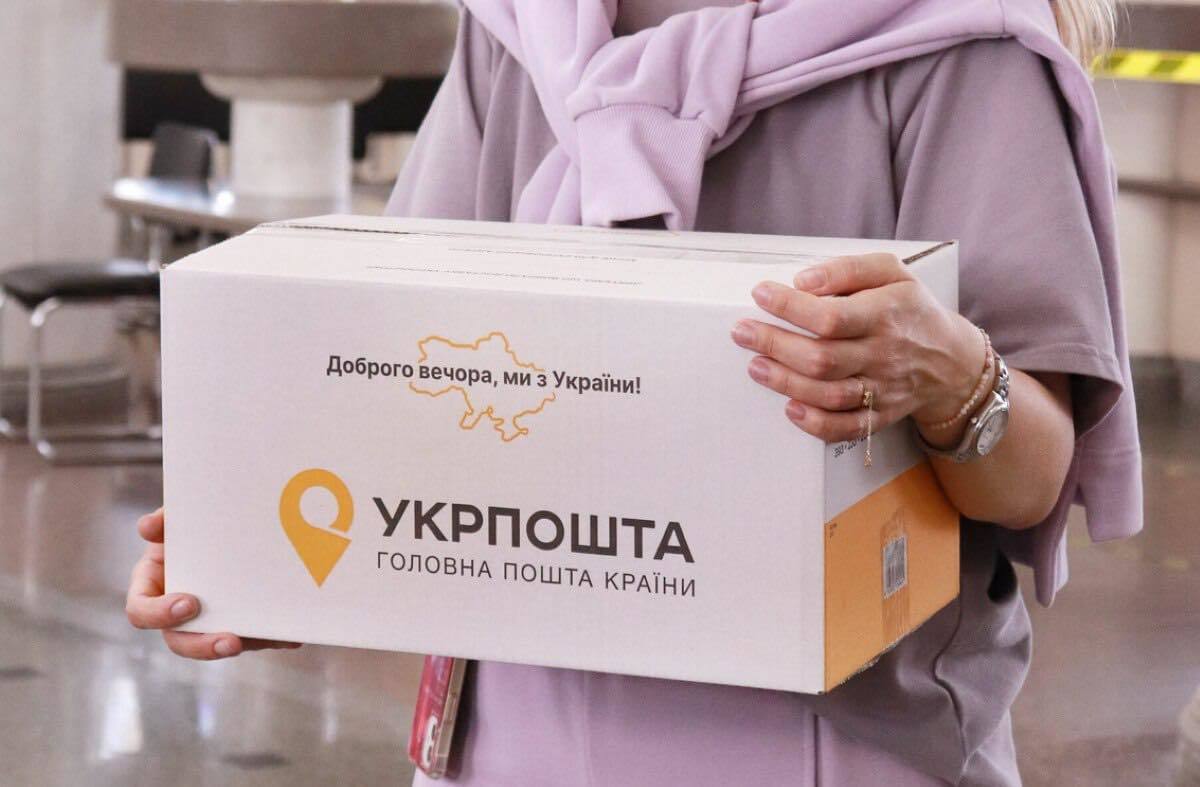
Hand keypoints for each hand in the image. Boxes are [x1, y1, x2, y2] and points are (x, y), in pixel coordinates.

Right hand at [125, 508, 300, 659]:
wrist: (226, 526)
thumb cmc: (190, 525)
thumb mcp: (176, 519)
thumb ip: (164, 520)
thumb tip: (149, 526)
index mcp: (152, 589)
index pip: (141, 611)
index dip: (159, 614)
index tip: (189, 603)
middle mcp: (175, 613)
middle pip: (180, 641)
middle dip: (204, 646)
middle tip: (231, 641)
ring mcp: (207, 622)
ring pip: (219, 645)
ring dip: (245, 645)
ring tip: (273, 639)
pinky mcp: (237, 624)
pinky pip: (253, 638)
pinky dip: (273, 637)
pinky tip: (292, 636)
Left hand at [730, 253, 984, 442]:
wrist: (952, 359)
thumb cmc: (911, 309)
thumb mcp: (892, 272)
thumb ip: (848, 269)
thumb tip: (803, 280)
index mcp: (885, 314)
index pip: (831, 316)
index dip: (790, 307)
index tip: (761, 294)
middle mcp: (883, 355)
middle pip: (822, 358)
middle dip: (775, 345)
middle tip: (742, 332)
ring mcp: (882, 390)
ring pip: (828, 394)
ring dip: (785, 382)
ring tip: (754, 366)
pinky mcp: (880, 415)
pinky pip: (845, 428)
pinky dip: (814, 423)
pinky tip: (790, 407)